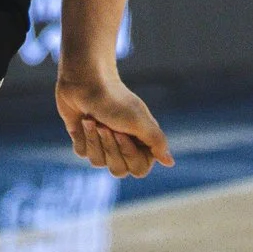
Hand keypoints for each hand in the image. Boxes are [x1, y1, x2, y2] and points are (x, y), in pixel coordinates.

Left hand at [55, 69, 171, 177]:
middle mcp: (124, 145)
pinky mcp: (85, 139)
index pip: (139, 169)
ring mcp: (104, 143)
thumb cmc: (115, 101)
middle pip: (118, 169)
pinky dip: (83, 136)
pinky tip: (83, 120)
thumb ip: (157, 142)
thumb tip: (170, 162)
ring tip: (93, 120)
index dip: (130, 155)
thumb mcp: (140, 121)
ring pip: (98, 162)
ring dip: (95, 139)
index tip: (123, 133)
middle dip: (110, 147)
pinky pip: (83, 153)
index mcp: (142, 141)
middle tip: (107, 126)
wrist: (85, 81)